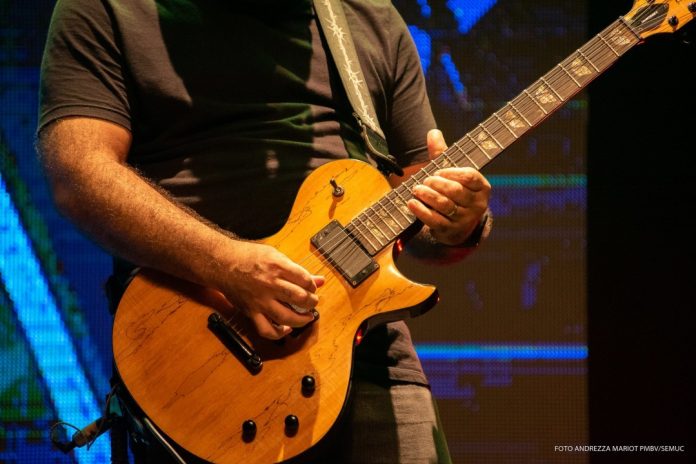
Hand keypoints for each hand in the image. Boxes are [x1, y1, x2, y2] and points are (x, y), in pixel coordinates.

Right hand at [218, 242, 323, 339]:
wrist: (221, 263)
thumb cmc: (247, 256)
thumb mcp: (275, 255)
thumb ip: (297, 269)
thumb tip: (319, 280)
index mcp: (277, 267)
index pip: (305, 280)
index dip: (313, 285)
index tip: (313, 287)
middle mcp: (270, 285)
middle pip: (300, 298)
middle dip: (312, 302)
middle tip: (312, 302)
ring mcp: (260, 300)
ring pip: (287, 317)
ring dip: (302, 319)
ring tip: (307, 316)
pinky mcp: (251, 312)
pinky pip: (266, 330)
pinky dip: (279, 333)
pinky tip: (286, 329)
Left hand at [408, 129, 490, 245]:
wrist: (457, 225)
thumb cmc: (454, 192)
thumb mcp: (452, 173)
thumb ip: (442, 154)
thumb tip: (433, 132)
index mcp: (482, 187)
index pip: (470, 176)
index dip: (452, 172)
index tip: (438, 171)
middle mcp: (477, 204)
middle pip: (456, 191)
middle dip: (437, 184)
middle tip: (425, 180)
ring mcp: (465, 219)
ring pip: (445, 206)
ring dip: (428, 196)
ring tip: (416, 189)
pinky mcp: (451, 231)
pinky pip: (435, 220)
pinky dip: (421, 211)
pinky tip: (412, 203)